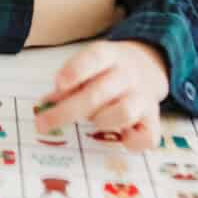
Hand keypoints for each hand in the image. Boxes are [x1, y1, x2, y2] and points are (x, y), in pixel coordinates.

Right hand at [25, 0, 123, 47]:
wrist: (34, 17)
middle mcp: (108, 15)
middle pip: (120, 6)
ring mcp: (97, 28)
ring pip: (110, 19)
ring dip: (103, 10)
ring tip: (85, 2)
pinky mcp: (85, 36)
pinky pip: (96, 26)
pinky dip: (91, 19)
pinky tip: (76, 12)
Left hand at [34, 39, 169, 150]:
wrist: (147, 66)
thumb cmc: (106, 72)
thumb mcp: (88, 67)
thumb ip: (68, 85)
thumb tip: (44, 105)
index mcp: (110, 56)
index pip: (95, 57)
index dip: (76, 70)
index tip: (58, 84)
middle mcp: (128, 75)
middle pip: (100, 93)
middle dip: (68, 111)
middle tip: (43, 124)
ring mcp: (144, 97)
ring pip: (124, 112)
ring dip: (101, 121)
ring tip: (93, 120)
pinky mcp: (154, 119)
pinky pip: (148, 137)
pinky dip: (132, 142)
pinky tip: (121, 137)